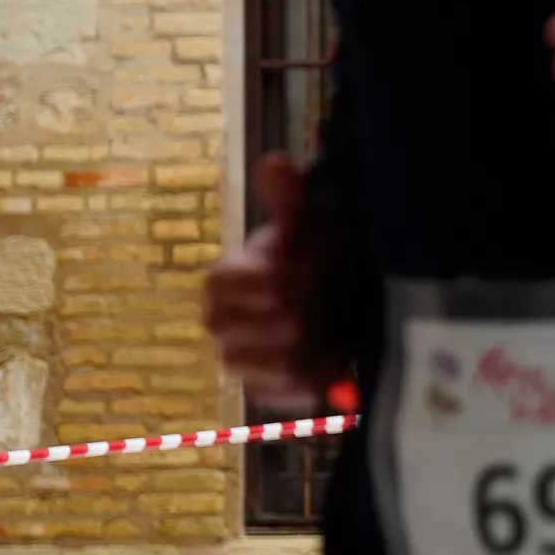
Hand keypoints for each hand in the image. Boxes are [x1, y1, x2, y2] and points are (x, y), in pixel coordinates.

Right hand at [202, 154, 326, 402]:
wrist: (333, 302)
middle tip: (329, 296)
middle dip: (312, 306)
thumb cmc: (313, 257)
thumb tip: (274, 161)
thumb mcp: (307, 223)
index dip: (281, 276)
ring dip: (321, 341)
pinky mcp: (263, 391)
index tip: (311, 266)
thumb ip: (290, 198)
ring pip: (284, 360)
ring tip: (334, 324)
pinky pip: (292, 393)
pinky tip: (333, 357)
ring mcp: (239, 361)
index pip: (237, 286)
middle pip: (273, 322)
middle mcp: (220, 325)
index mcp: (221, 281)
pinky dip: (320, 376)